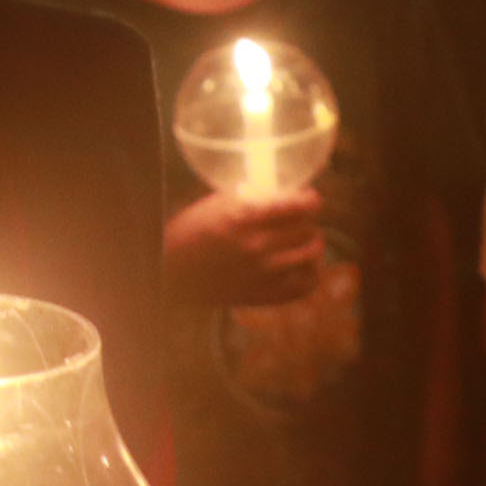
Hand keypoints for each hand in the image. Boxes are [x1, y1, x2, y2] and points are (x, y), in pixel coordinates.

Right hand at [162, 188, 324, 308]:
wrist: (173, 273)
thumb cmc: (192, 232)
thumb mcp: (218, 204)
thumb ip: (253, 196)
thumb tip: (287, 190)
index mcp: (243, 217)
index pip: (298, 206)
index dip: (310, 200)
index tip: (308, 199)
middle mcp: (257, 245)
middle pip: (307, 227)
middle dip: (306, 220)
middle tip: (299, 219)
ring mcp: (264, 273)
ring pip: (312, 253)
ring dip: (311, 243)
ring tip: (303, 240)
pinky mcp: (266, 295)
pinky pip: (307, 283)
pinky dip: (310, 272)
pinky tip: (300, 264)